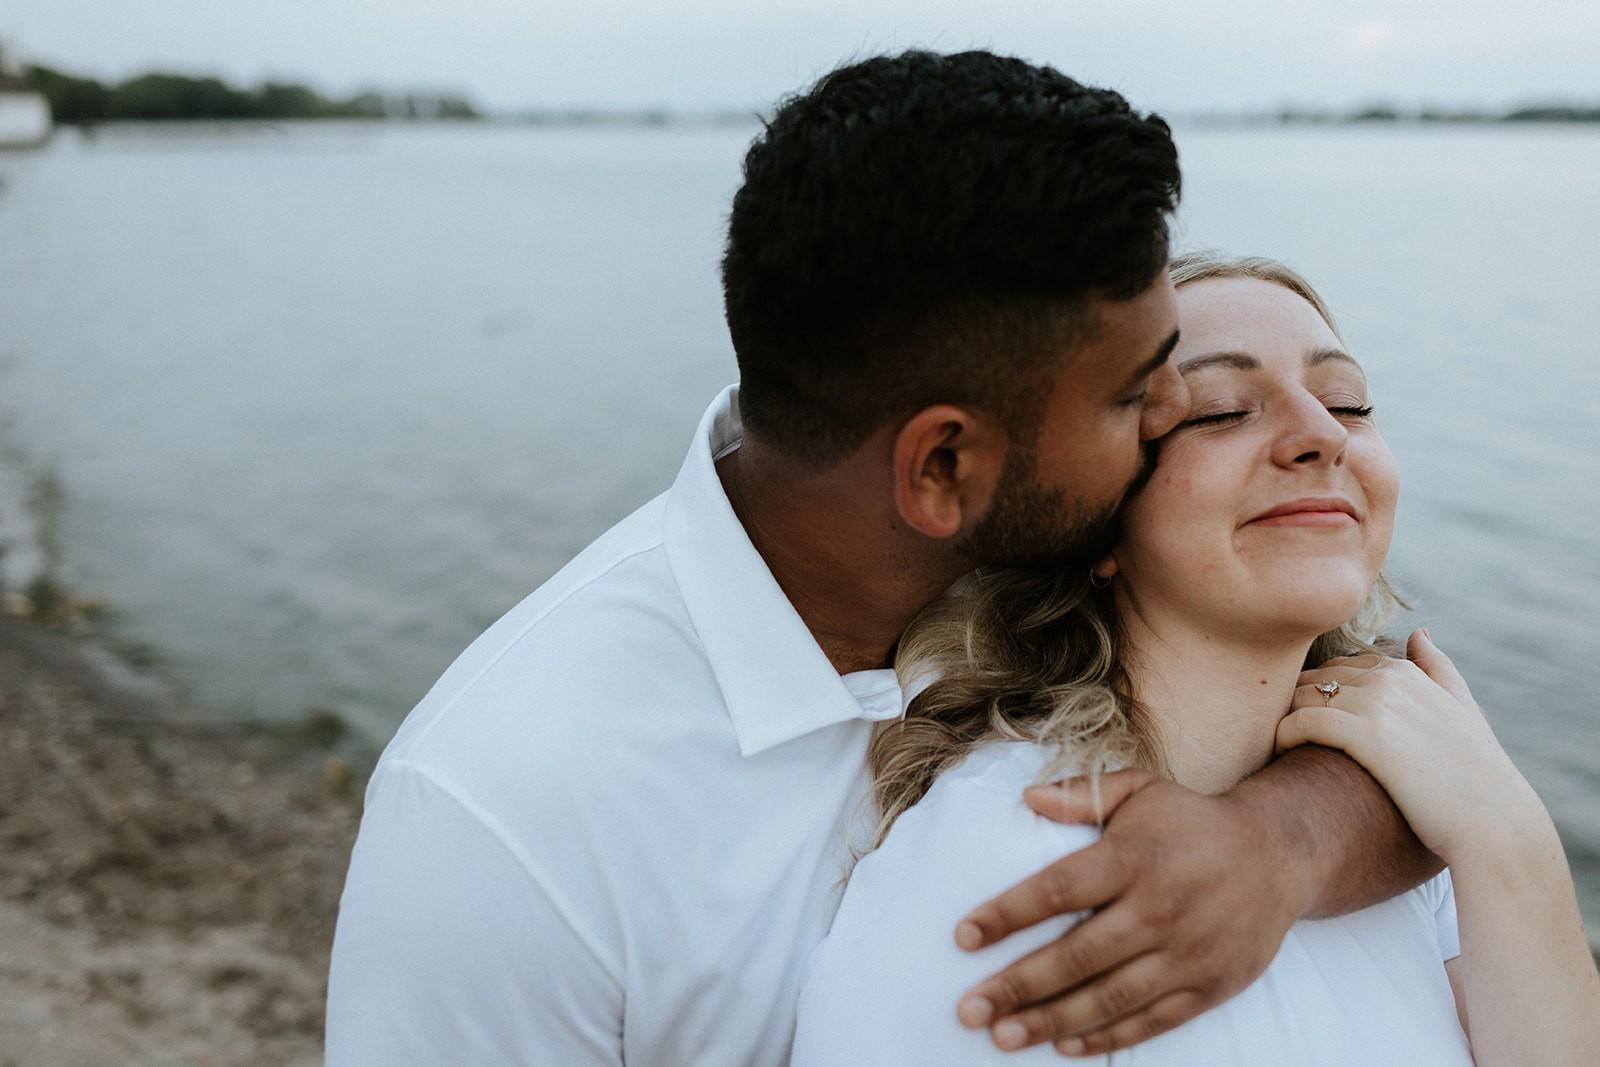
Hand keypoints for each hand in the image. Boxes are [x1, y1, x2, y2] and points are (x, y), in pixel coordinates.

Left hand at [952, 768, 1301, 1056]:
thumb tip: (1026, 798)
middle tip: (968, 1009)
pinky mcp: (1210, 986)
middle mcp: (1159, 909)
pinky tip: (1064, 1045)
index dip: (1007, 914)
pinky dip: (1106, 1038)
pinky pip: (1151, 1021)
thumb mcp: (1140, 789)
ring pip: (1109, 998)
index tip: (964, 935)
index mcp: (1134, 858)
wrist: (1280, 854)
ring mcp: (1187, 953)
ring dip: (1051, 1021)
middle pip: (1077, 955)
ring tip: (1003, 1036)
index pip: (1058, 890)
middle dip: (1018, 985)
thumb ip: (1082, 794)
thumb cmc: (1192, 821)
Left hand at [1279, 629, 1543, 864]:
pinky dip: (1283, 735)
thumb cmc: (1476, 775)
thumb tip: (1419, 633)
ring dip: (1281, 717)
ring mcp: (1378, 703)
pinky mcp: (1366, 735)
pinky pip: (1304, 722)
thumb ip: (1439, 669)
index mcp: (1406, 671)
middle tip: (1269, 728)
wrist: (1492, 822)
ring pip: (1304, 696)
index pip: (1340, 667)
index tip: (1297, 714)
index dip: (1315, 690)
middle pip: (1316, 678)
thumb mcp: (1464, 710)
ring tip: (1270, 743)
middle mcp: (1390, 678)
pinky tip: (1278, 753)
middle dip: (1291, 701)